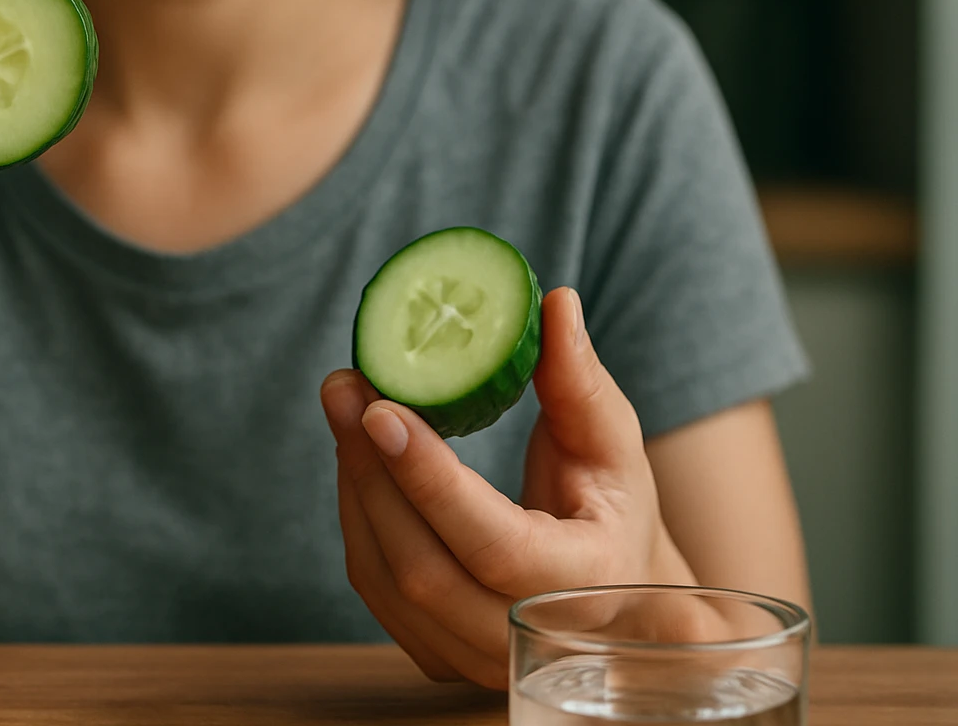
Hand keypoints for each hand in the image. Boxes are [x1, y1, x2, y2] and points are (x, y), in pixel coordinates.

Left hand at [320, 287, 695, 688]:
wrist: (612, 594)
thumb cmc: (614, 506)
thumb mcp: (613, 442)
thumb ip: (580, 380)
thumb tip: (555, 302)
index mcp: (587, 585)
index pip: (495, 546)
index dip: (431, 480)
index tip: (382, 410)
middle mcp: (528, 637)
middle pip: (424, 569)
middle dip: (372, 471)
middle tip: (344, 387)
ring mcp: (475, 656)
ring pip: (387, 581)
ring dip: (355, 487)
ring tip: (344, 406)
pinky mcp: (435, 652)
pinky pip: (374, 587)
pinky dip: (357, 514)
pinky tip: (355, 454)